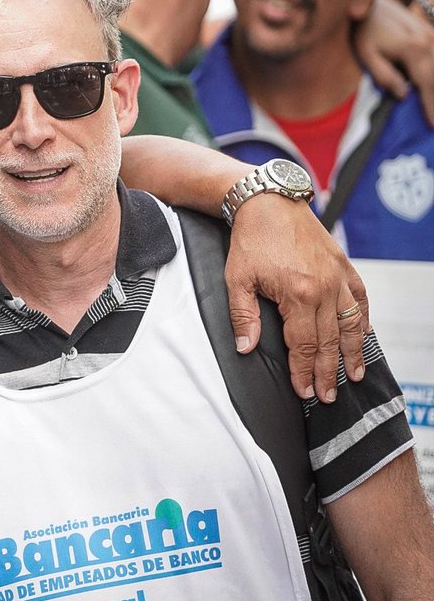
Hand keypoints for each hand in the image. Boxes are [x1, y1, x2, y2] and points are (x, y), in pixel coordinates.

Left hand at [226, 194, 367, 401]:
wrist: (269, 204)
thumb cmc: (251, 240)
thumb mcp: (237, 280)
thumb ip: (243, 317)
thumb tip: (247, 348)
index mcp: (299, 294)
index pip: (303, 344)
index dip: (303, 371)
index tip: (306, 391)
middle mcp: (325, 288)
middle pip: (329, 341)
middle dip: (328, 372)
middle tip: (328, 396)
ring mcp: (338, 277)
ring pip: (350, 324)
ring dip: (352, 353)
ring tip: (352, 375)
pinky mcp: (344, 266)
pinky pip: (360, 299)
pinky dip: (362, 321)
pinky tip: (362, 336)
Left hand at [355, 0, 433, 127]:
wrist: (371, 5)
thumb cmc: (364, 33)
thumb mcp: (368, 56)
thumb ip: (386, 77)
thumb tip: (404, 95)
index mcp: (414, 50)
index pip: (427, 84)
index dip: (431, 106)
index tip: (433, 126)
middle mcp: (430, 41)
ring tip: (433, 109)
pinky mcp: (432, 32)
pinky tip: (431, 87)